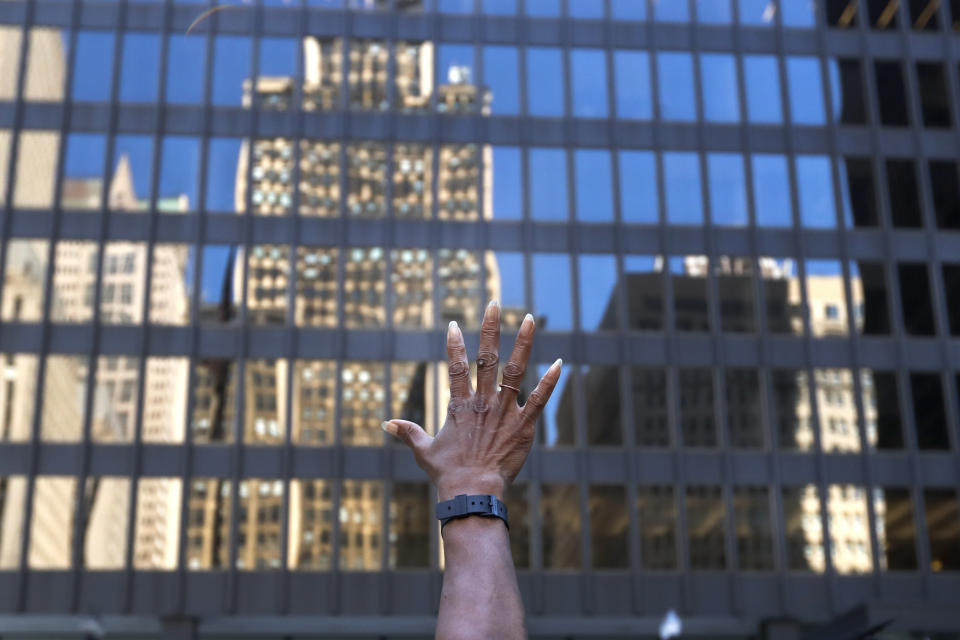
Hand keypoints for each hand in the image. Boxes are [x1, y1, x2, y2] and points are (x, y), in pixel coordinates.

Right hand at [382, 300, 562, 500]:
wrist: (472, 491)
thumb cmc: (447, 473)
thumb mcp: (424, 450)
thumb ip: (408, 432)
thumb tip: (387, 424)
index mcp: (460, 405)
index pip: (457, 367)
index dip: (455, 345)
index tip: (454, 324)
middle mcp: (483, 402)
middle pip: (487, 358)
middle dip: (490, 329)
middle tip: (495, 304)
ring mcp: (505, 411)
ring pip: (516, 370)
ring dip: (524, 344)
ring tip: (531, 319)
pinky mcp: (524, 425)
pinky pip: (539, 399)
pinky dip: (550, 381)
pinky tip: (560, 363)